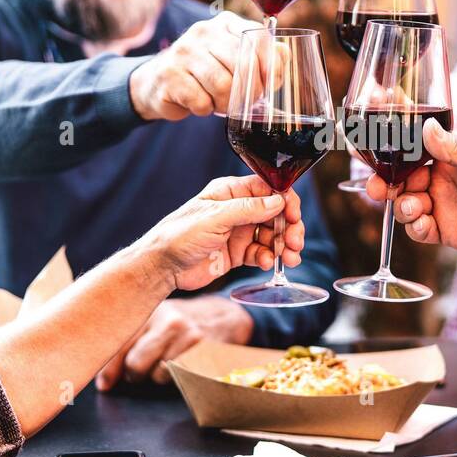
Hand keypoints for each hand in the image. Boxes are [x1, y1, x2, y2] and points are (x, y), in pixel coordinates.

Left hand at [97, 297, 252, 388]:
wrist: (225, 316)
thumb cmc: (182, 324)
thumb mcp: (154, 323)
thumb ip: (128, 344)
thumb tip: (103, 382)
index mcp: (151, 312)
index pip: (121, 345)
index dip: (108, 371)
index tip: (104, 386)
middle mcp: (170, 322)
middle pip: (136, 365)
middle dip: (135, 375)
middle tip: (141, 372)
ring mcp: (190, 336)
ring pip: (159, 376)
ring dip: (160, 377)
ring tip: (169, 363)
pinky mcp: (207, 352)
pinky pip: (182, 379)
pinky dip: (180, 378)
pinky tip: (185, 365)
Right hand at [129, 11, 258, 119]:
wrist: (160, 83)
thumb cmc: (208, 74)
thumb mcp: (236, 60)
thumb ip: (265, 57)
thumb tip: (282, 57)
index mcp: (226, 23)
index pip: (259, 39)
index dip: (270, 67)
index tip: (269, 85)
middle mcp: (204, 31)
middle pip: (243, 65)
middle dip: (249, 92)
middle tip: (243, 101)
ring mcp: (184, 51)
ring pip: (223, 85)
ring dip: (226, 103)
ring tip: (219, 103)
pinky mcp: (169, 74)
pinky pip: (201, 101)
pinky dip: (205, 109)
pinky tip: (199, 103)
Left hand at [145, 175, 304, 292]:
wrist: (162, 267)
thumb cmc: (179, 235)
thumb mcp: (214, 218)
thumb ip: (248, 209)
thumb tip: (278, 201)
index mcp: (230, 193)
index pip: (268, 190)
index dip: (285, 202)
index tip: (294, 216)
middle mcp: (237, 210)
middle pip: (275, 214)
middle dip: (289, 227)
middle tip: (295, 243)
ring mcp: (238, 232)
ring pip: (272, 235)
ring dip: (283, 246)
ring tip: (290, 259)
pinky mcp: (237, 252)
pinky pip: (261, 252)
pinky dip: (268, 258)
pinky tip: (267, 264)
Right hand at [365, 119, 456, 257]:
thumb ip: (454, 147)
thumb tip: (425, 128)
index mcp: (446, 156)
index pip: (408, 149)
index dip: (386, 148)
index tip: (367, 145)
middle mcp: (438, 180)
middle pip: (397, 180)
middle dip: (383, 183)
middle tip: (379, 187)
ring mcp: (439, 206)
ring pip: (404, 206)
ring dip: (402, 206)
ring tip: (416, 206)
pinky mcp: (444, 231)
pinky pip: (418, 231)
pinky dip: (416, 228)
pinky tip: (425, 224)